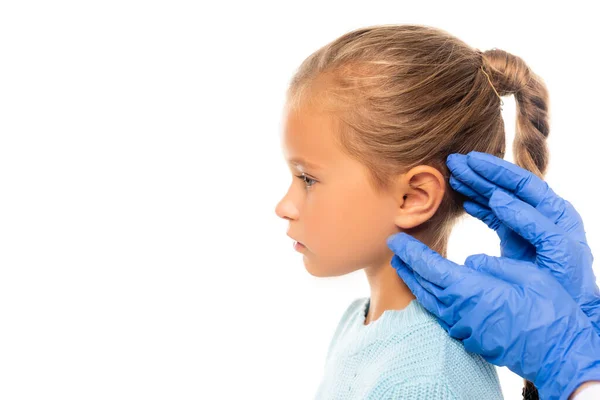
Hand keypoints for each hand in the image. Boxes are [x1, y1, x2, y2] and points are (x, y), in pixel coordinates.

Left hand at [386, 233, 599, 399]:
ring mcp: (461, 327)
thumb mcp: (525, 275)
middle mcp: (458, 310)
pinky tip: (433, 293)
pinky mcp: (469, 338)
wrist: (558, 355)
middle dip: (406, 266)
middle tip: (395, 252)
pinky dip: (431, 299)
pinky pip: (442, 314)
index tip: (395, 240)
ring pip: (429, 301)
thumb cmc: (547, 312)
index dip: (410, 252)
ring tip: (406, 269)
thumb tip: (470, 261)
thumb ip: (493, 264)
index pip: (428, 266)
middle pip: (422, 284)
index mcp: (468, 290)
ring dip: (415, 283)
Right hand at [446, 151, 599, 331]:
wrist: (571, 311)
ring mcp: (527, 226)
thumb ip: (529, 222)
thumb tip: (498, 197)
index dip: (495, 169)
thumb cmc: (568, 281)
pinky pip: (494, 217)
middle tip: (454, 162)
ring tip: (453, 177)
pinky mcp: (515, 240)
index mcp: (555, 211)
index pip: (522, 182)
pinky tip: (463, 201)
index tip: (472, 161)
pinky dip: (478, 208)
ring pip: (497, 199)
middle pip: (506, 186)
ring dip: (475, 188)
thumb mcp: (556, 249)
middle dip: (480, 173)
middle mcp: (541, 214)